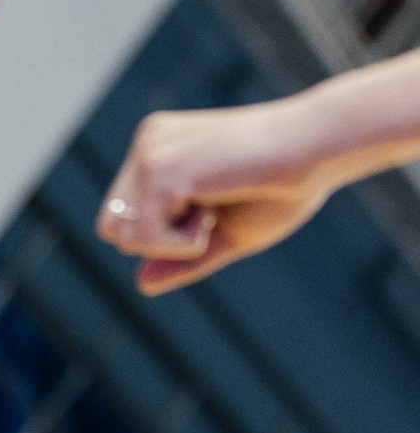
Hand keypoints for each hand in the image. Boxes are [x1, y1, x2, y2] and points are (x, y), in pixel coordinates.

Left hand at [97, 104, 330, 294]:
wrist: (321, 149)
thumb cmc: (283, 187)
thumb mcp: (226, 233)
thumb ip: (182, 258)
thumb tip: (140, 286)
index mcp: (157, 150)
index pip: (122, 215)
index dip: (162, 234)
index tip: (211, 210)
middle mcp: (146, 146)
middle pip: (111, 227)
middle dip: (158, 240)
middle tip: (211, 212)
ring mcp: (148, 154)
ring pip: (121, 235)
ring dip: (173, 242)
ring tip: (215, 206)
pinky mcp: (159, 170)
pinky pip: (146, 237)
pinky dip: (185, 242)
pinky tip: (217, 207)